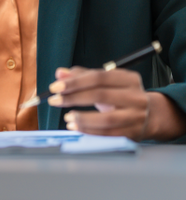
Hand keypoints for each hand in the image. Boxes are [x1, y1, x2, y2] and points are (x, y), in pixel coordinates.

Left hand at [47, 66, 185, 140]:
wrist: (153, 115)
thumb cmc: (121, 94)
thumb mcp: (106, 81)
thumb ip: (82, 75)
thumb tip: (59, 73)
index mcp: (127, 78)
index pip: (98, 77)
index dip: (75, 81)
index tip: (55, 87)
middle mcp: (135, 96)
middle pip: (101, 95)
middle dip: (74, 98)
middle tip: (54, 100)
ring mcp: (136, 117)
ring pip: (107, 119)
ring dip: (83, 118)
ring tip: (67, 117)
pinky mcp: (133, 133)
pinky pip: (109, 134)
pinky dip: (90, 131)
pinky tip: (76, 127)